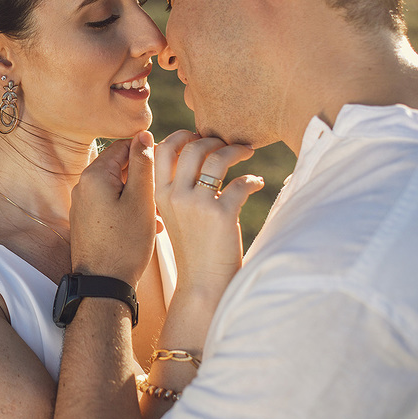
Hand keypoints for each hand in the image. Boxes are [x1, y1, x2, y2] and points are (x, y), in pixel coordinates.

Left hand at [69, 131, 156, 285]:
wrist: (103, 285)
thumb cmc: (126, 243)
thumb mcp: (141, 200)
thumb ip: (143, 165)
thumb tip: (143, 134)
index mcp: (94, 175)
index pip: (123, 146)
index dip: (148, 152)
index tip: (168, 164)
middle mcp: (83, 186)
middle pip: (119, 167)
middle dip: (144, 177)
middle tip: (166, 191)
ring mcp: (82, 204)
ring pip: (117, 188)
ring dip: (139, 195)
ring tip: (159, 213)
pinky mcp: (85, 221)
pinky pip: (110, 204)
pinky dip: (129, 209)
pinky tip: (148, 225)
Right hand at [155, 131, 263, 301]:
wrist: (203, 283)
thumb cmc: (193, 247)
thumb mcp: (174, 214)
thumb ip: (178, 186)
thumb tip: (195, 153)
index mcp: (160, 194)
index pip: (162, 149)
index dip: (181, 135)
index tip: (198, 136)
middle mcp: (175, 196)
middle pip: (192, 147)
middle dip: (213, 140)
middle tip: (227, 145)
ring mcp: (197, 204)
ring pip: (217, 159)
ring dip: (235, 150)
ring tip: (246, 153)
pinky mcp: (222, 214)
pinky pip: (240, 183)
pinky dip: (252, 180)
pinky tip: (257, 184)